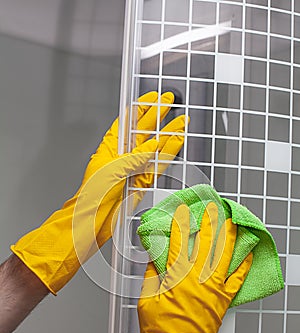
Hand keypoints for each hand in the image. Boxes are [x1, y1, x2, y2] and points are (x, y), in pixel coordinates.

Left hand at [11, 92, 184, 292]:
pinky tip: (179, 141)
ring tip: (182, 121)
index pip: (127, 121)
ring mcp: (135, 169)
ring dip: (169, 133)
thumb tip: (153, 145)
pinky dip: (170, 154)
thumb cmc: (92, 195)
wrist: (93, 221)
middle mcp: (123, 156)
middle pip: (143, 130)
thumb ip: (134, 157)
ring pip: (155, 147)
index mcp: (110, 147)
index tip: (153, 97)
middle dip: (157, 115)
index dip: (141, 107)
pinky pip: (159, 165)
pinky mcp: (143, 183)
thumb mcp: (111, 170)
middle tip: (171, 102)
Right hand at [129, 203, 252, 332]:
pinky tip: (247, 252)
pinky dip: (243, 264)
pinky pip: (237, 279)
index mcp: (176, 276)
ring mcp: (213, 289)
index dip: (179, 224)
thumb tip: (154, 258)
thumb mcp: (146, 298)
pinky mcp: (223, 301)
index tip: (181, 213)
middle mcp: (197, 279)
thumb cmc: (159, 329)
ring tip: (231, 221)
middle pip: (205, 243)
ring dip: (228, 236)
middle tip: (211, 208)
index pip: (178, 242)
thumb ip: (151, 274)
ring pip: (224, 256)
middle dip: (208, 222)